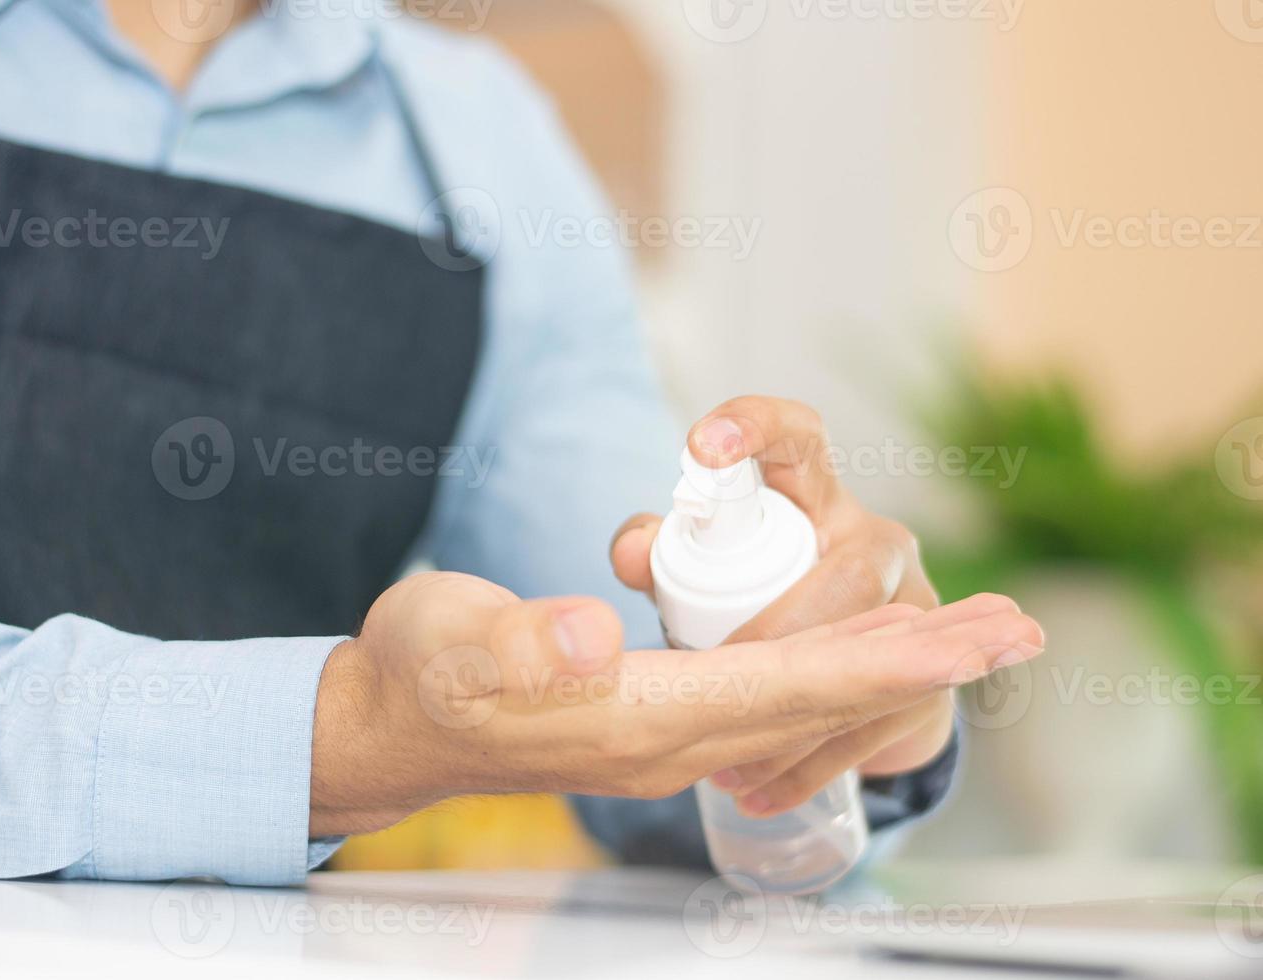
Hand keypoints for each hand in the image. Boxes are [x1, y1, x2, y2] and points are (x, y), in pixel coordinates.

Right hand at [308, 571, 1041, 836]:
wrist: (393, 721)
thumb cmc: (420, 673)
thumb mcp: (450, 644)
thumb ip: (520, 645)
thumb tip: (597, 641)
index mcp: (633, 720)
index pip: (784, 687)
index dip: (880, 660)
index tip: (971, 638)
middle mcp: (668, 739)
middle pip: (819, 699)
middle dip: (921, 665)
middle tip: (1018, 630)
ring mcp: (667, 735)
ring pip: (806, 701)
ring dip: (893, 670)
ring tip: (974, 639)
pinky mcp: (657, 717)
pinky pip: (772, 699)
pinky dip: (837, 674)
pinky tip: (863, 660)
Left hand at [610, 396, 1026, 817]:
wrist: (834, 672)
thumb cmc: (746, 601)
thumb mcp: (694, 572)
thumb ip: (655, 552)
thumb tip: (636, 551)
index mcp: (809, 494)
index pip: (795, 437)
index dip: (756, 429)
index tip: (705, 448)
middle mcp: (872, 538)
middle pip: (850, 574)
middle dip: (786, 630)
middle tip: (718, 672)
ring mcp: (916, 605)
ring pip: (875, 653)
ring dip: (800, 714)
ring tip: (725, 761)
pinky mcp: (931, 675)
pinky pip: (880, 719)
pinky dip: (812, 762)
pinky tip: (756, 792)